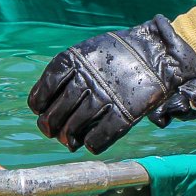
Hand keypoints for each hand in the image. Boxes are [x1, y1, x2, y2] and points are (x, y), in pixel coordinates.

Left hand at [27, 17, 195, 153]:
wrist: (157, 52)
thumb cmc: (118, 53)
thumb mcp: (90, 52)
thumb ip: (68, 73)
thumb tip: (43, 102)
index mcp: (76, 59)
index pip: (48, 84)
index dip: (39, 100)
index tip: (38, 109)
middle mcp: (89, 78)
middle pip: (58, 110)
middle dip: (49, 124)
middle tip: (50, 130)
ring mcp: (107, 97)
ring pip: (76, 125)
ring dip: (67, 136)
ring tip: (67, 140)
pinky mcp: (125, 112)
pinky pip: (102, 135)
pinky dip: (92, 143)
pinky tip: (89, 143)